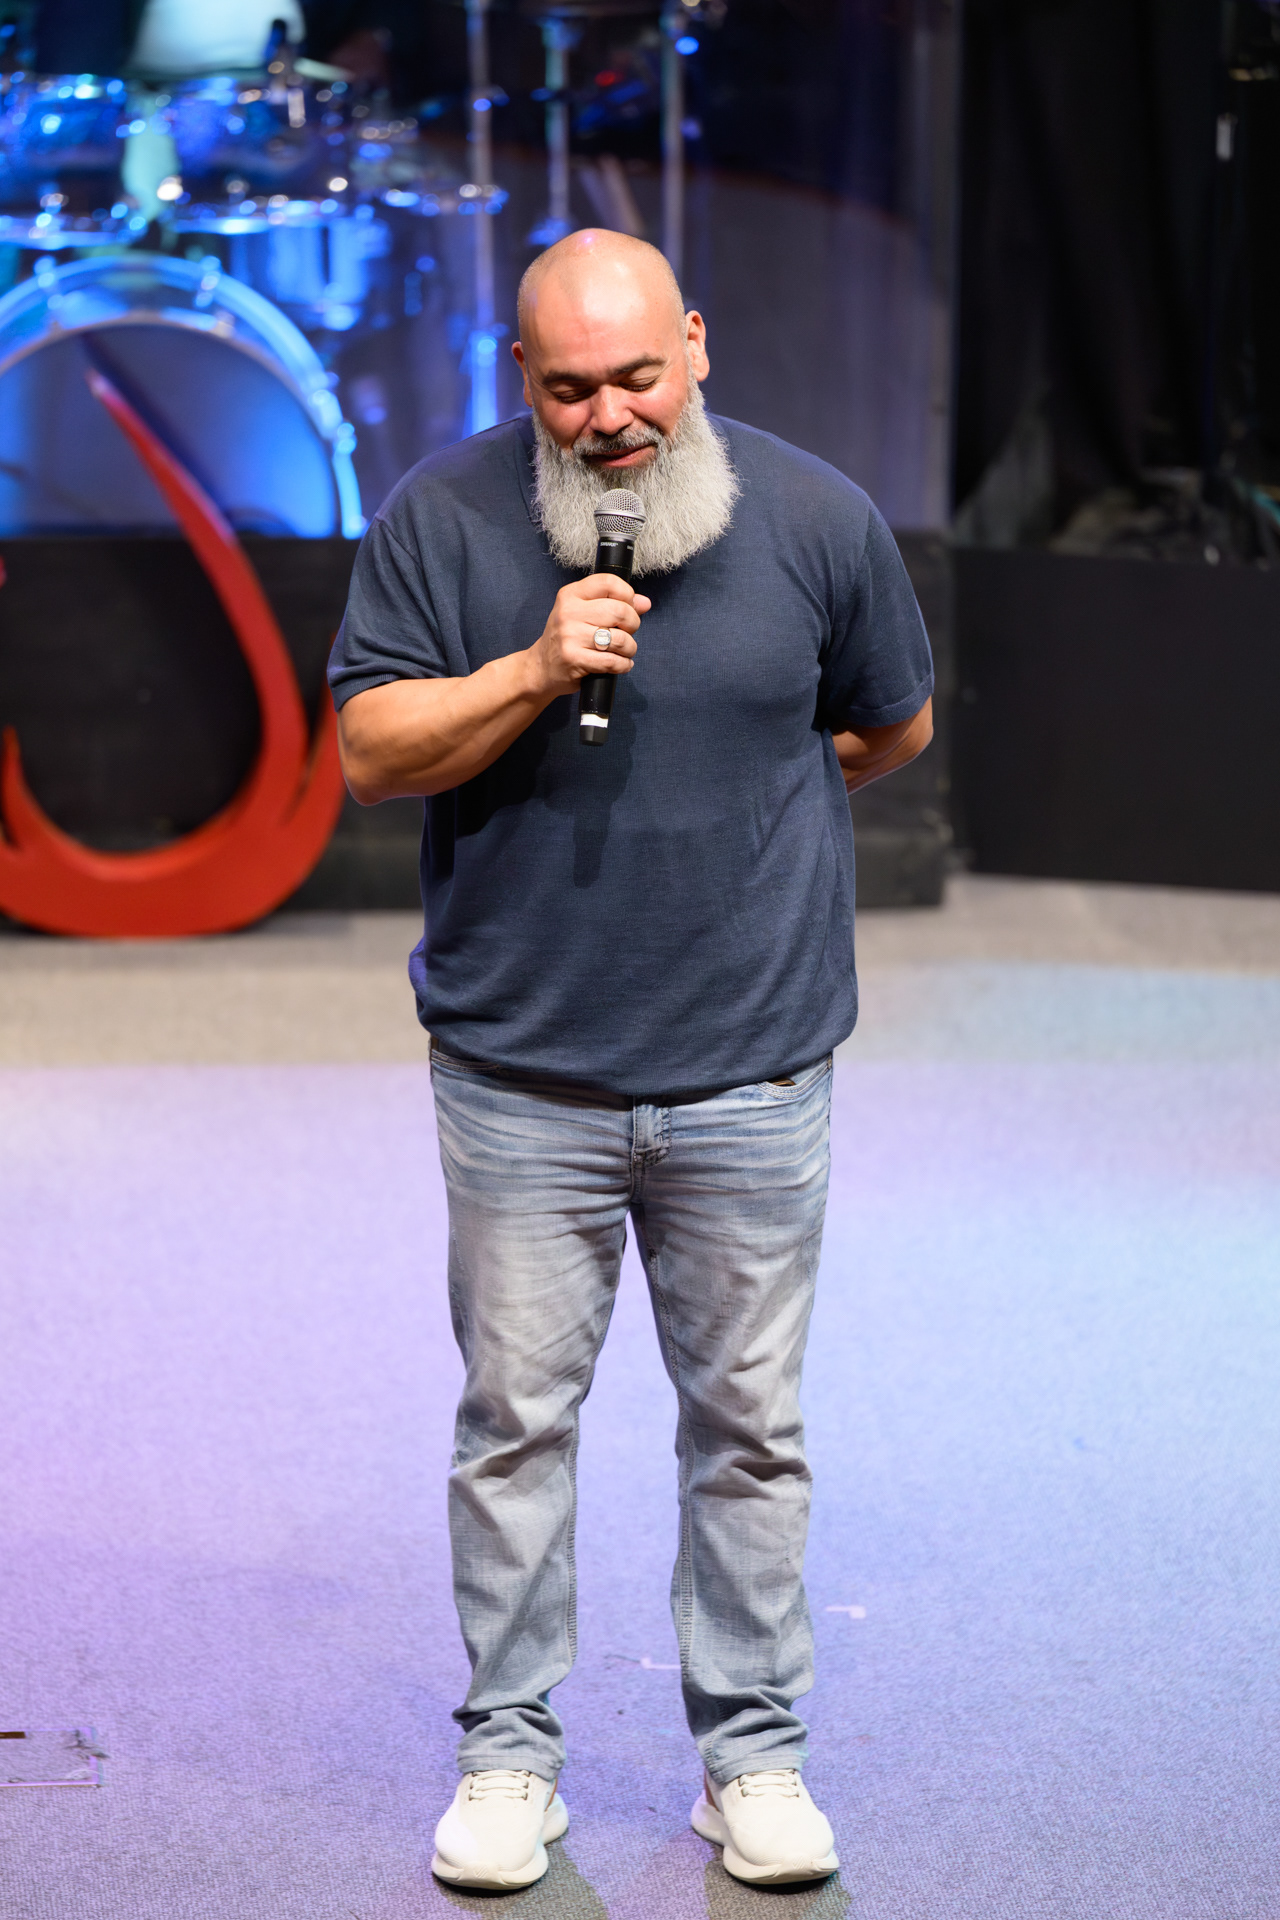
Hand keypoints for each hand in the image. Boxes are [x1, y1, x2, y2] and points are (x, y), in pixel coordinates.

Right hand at [526, 574, 651, 697]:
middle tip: (628, 632)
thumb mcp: (583, 613)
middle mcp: (568, 612)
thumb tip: (644, 602)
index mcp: (571, 595)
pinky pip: (612, 661)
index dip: (627, 594)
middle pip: (619, 611)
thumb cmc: (567, 638)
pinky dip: (623, 665)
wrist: (542, 667)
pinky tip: (620, 664)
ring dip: (629, 648)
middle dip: (632, 624)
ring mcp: (570, 636)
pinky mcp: (574, 659)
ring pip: (619, 639)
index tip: (628, 606)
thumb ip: (614, 604)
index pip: (608, 582)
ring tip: (624, 651)